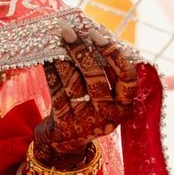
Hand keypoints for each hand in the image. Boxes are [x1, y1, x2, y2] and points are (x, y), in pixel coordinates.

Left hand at [36, 22, 136, 167]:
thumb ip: (104, 72)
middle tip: (68, 30)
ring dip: (63, 59)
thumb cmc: (87, 109)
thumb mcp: (103, 97)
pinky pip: (57, 93)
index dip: (114, 54)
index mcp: (125, 105)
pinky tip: (46, 59)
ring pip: (74, 83)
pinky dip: (52, 73)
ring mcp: (87, 122)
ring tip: (55, 40)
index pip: (127, 77)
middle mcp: (109, 115)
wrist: (65, 144)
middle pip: (96, 77)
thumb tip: (90, 33)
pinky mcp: (66, 126)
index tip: (97, 34)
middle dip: (81, 50)